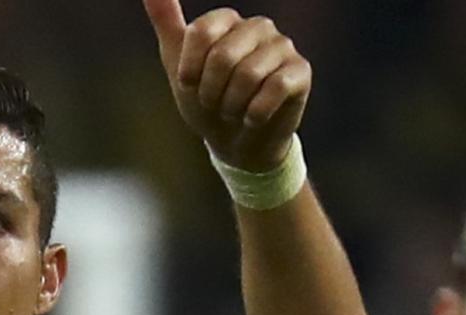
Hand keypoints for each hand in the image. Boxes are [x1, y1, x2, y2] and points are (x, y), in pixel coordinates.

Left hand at [142, 0, 310, 171]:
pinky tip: (252, 118)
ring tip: (233, 111)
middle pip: (223, 56)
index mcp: (228, 20)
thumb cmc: (206, 101)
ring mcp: (283, 47)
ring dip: (232, 106)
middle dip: (211, 92)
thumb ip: (165, 21)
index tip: (189, 84)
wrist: (234, 143)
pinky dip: (255, 113)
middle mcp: (258, 26)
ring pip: (248, 75)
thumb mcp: (177, 62)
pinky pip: (274, 89)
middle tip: (214, 104)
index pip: (201, 32)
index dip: (190, 68)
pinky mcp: (300, 72)